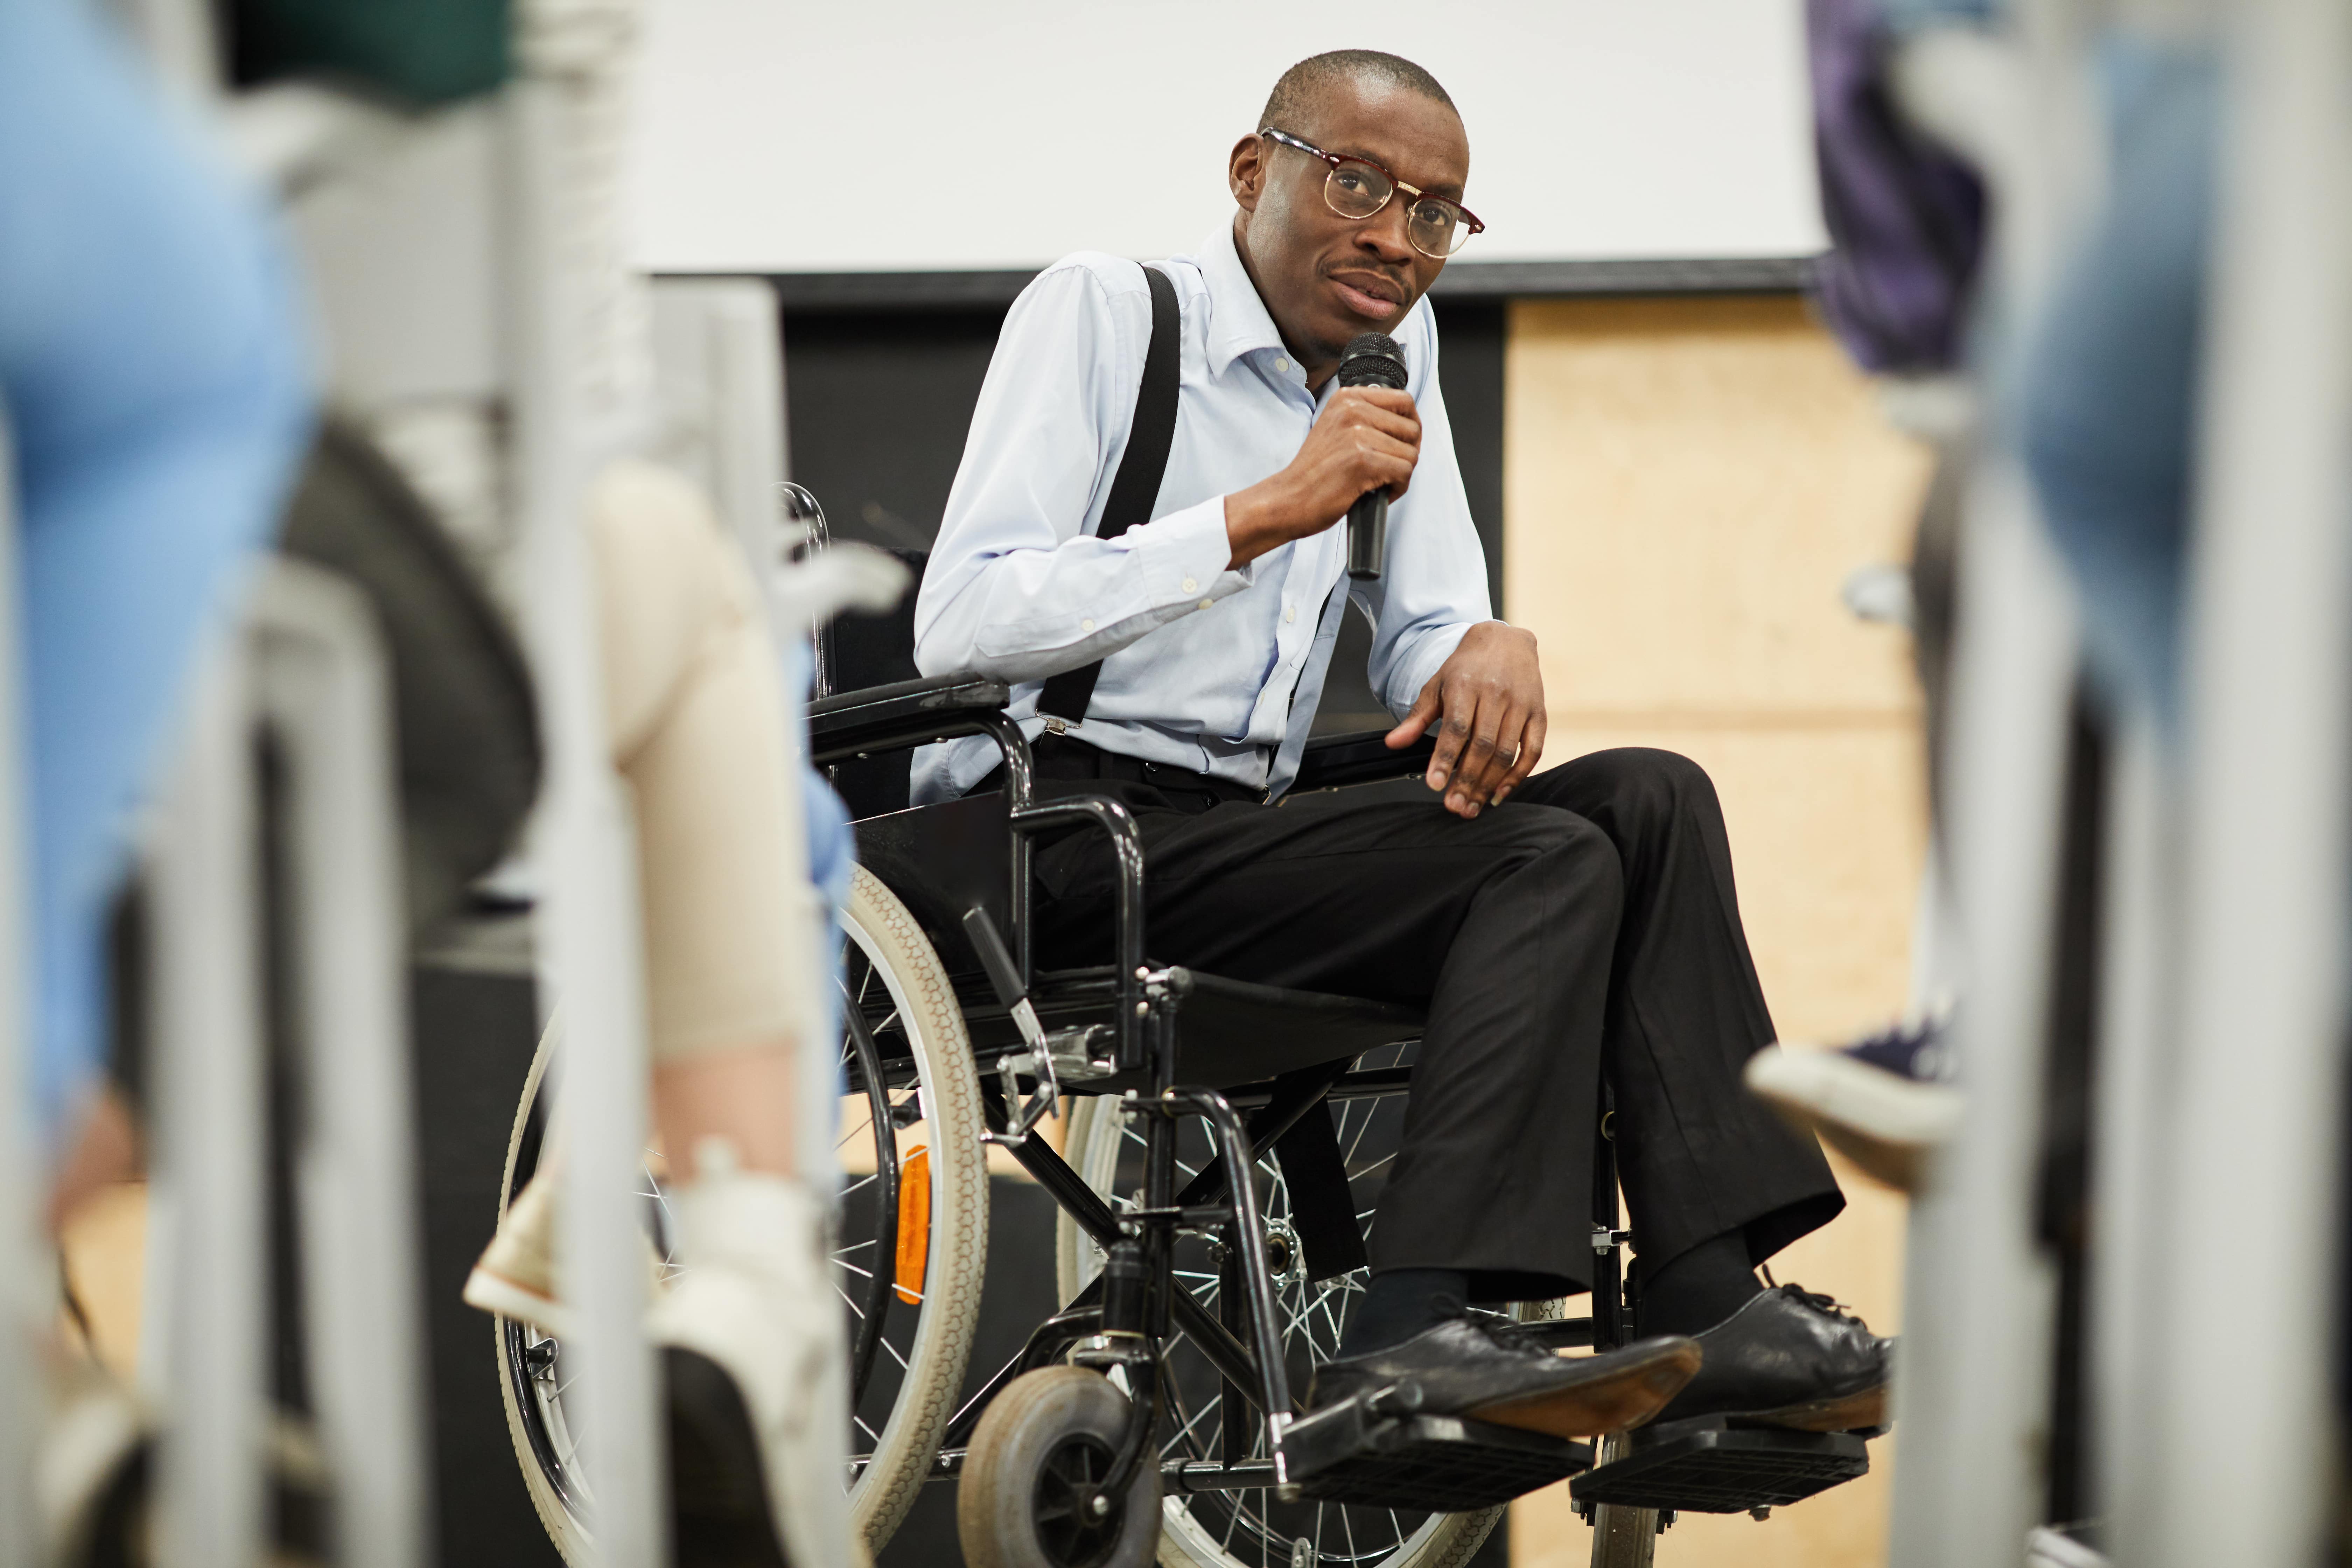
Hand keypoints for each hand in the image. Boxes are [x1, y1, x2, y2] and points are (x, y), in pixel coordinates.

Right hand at [1224, 386, 1419, 567]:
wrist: (1288, 499)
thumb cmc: (1314, 473)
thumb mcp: (1337, 428)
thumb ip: (1367, 418)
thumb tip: (1408, 422)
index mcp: (1347, 397)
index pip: (1404, 400)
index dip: (1410, 425)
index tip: (1400, 444)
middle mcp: (1352, 410)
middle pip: (1412, 428)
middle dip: (1407, 453)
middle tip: (1387, 469)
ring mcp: (1357, 434)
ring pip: (1411, 453)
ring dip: (1401, 474)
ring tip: (1378, 482)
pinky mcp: (1363, 460)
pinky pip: (1404, 472)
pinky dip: (1397, 488)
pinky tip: (1378, 493)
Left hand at [1386, 622, 1545, 818]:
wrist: (1506, 641)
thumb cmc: (1466, 668)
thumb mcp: (1436, 686)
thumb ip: (1416, 717)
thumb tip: (1392, 744)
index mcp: (1465, 686)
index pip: (1455, 728)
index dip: (1444, 758)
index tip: (1434, 785)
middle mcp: (1495, 695)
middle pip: (1482, 745)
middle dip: (1467, 780)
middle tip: (1453, 807)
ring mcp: (1520, 705)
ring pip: (1505, 752)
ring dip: (1488, 785)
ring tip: (1471, 807)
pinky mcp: (1539, 713)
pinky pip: (1532, 751)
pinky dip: (1517, 776)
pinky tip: (1499, 795)